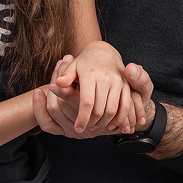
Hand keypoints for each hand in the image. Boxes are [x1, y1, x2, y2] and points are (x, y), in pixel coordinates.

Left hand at [35, 59, 150, 138]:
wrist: (105, 53)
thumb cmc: (84, 63)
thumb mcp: (72, 67)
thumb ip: (64, 77)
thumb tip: (55, 85)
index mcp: (90, 74)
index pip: (86, 102)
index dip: (82, 118)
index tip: (77, 129)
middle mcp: (106, 77)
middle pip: (100, 109)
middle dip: (92, 123)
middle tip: (85, 129)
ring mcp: (118, 82)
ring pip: (113, 110)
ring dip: (104, 123)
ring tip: (95, 127)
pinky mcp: (127, 86)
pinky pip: (125, 106)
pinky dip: (119, 118)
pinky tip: (110, 125)